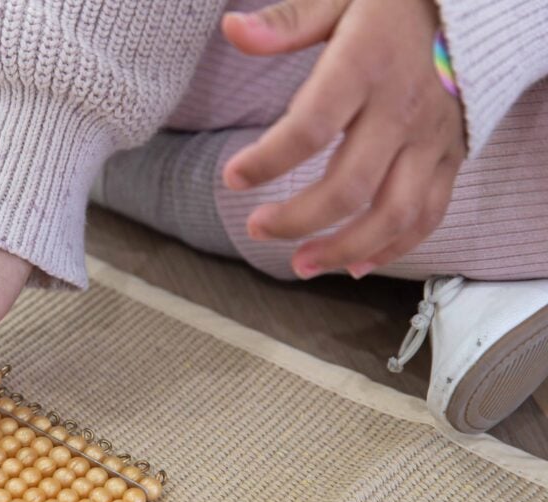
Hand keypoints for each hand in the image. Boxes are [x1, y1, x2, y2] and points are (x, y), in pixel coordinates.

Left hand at [221, 0, 465, 278]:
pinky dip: (395, 248)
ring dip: (344, 249)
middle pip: (349, 186)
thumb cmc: (397, 2)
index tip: (232, 177)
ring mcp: (430, 139)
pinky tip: (356, 265)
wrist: (479, 3)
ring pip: (393, 214)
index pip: (310, 127)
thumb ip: (287, 22)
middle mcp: (401, 110)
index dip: (267, 161)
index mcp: (366, 67)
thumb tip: (233, 31)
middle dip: (298, 219)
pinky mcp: (450, 157)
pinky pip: (428, 213)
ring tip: (301, 265)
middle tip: (257, 228)